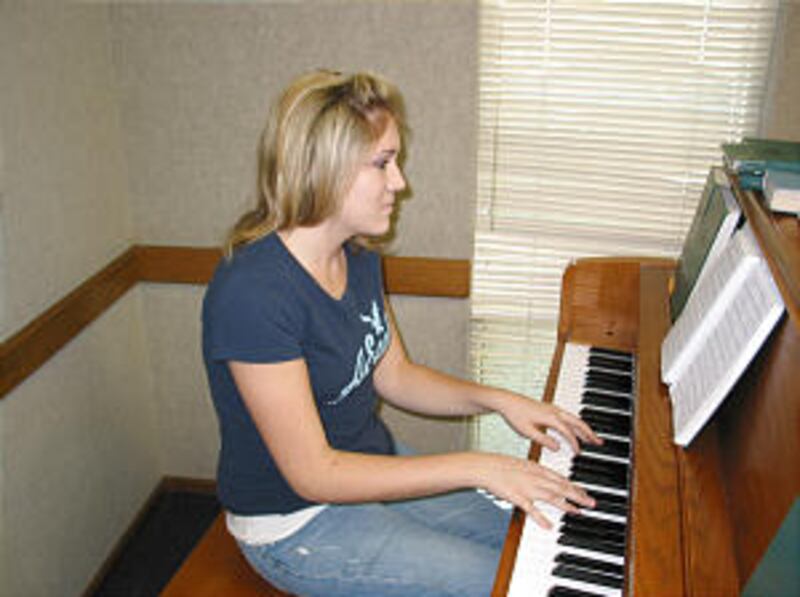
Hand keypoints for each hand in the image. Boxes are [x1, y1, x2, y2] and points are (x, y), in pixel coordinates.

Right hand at [477, 452, 595, 529]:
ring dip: (566, 505)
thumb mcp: (522, 463)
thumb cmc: (501, 465)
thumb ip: (536, 470)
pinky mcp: (517, 497)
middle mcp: (536, 478)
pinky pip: (531, 509)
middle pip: (561, 487)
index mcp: (537, 469)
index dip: (574, 487)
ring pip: (551, 496)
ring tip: (578, 512)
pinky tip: (549, 526)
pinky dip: (541, 518)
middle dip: (578, 495)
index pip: (561, 479)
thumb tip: (546, 475)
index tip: (585, 493)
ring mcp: (527, 488)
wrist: (486, 466)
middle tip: (591, 503)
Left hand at [496, 391, 601, 453]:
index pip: (568, 432)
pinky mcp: (549, 408)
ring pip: (574, 418)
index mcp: (550, 417)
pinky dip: (575, 424)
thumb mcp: (527, 432)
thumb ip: (543, 440)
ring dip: (584, 428)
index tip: (578, 454)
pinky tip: (576, 430)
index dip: (574, 444)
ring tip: (592, 438)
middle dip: (589, 433)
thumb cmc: (515, 415)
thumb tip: (558, 448)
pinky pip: (568, 416)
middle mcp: (554, 411)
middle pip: (577, 422)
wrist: (506, 401)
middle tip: (599, 442)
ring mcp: (552, 408)